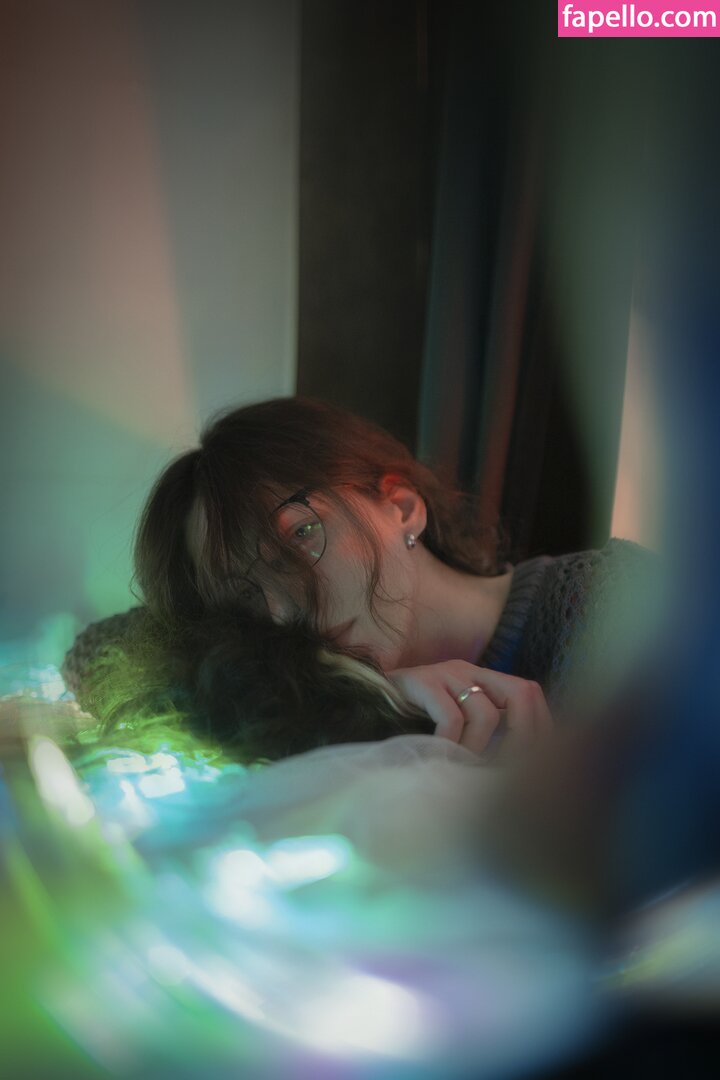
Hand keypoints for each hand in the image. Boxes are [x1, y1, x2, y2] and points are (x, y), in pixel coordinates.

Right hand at [387, 660, 552, 757]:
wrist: (364, 703)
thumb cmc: (414, 722)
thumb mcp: (457, 725)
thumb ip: (485, 733)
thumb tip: (520, 767)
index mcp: (483, 679)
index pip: (530, 692)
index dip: (540, 726)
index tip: (535, 762)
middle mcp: (469, 671)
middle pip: (520, 693)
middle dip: (523, 736)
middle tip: (508, 770)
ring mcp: (444, 673)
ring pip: (484, 712)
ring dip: (479, 749)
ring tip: (464, 769)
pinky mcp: (420, 682)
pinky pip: (450, 717)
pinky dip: (451, 744)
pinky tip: (441, 758)